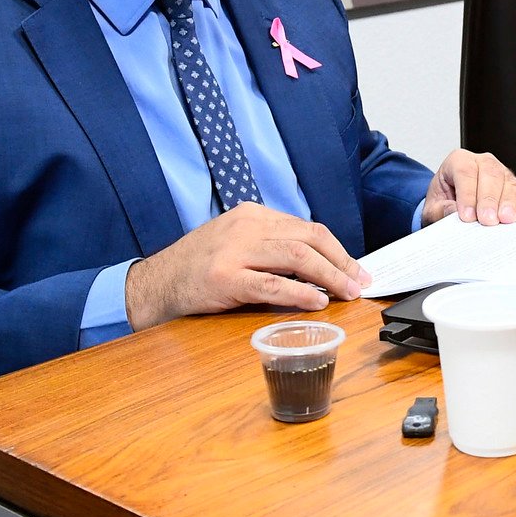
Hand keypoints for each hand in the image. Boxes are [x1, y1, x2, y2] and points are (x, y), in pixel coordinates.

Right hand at [123, 203, 367, 329]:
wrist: (155, 283)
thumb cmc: (199, 267)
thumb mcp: (236, 243)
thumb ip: (272, 247)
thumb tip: (320, 266)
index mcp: (252, 214)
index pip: (306, 228)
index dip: (337, 250)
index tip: (356, 268)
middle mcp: (246, 226)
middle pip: (308, 239)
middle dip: (341, 262)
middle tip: (360, 282)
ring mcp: (234, 251)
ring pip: (296, 257)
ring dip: (329, 276)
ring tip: (347, 292)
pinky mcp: (224, 278)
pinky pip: (272, 284)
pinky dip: (300, 293)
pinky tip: (318, 302)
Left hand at [423, 148, 515, 226]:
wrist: (451, 203)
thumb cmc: (443, 201)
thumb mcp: (433, 207)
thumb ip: (442, 209)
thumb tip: (456, 213)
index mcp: (458, 160)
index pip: (465, 172)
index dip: (467, 195)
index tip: (467, 216)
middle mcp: (481, 162)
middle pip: (489, 174)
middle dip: (489, 199)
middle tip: (488, 220)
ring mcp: (500, 171)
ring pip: (507, 181)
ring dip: (507, 202)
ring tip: (504, 219)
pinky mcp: (513, 185)